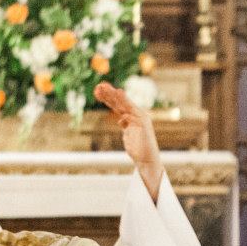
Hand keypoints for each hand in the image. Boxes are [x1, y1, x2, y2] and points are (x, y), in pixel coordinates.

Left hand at [96, 81, 162, 195]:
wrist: (147, 159)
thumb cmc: (137, 148)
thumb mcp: (128, 135)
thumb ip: (125, 125)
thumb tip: (121, 119)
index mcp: (132, 117)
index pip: (118, 105)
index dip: (108, 97)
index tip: (99, 90)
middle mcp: (137, 115)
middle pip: (121, 103)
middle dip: (111, 94)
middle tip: (101, 86)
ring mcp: (140, 119)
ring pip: (127, 106)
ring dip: (120, 98)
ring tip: (114, 90)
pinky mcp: (143, 125)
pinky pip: (132, 117)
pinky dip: (126, 113)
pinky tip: (121, 109)